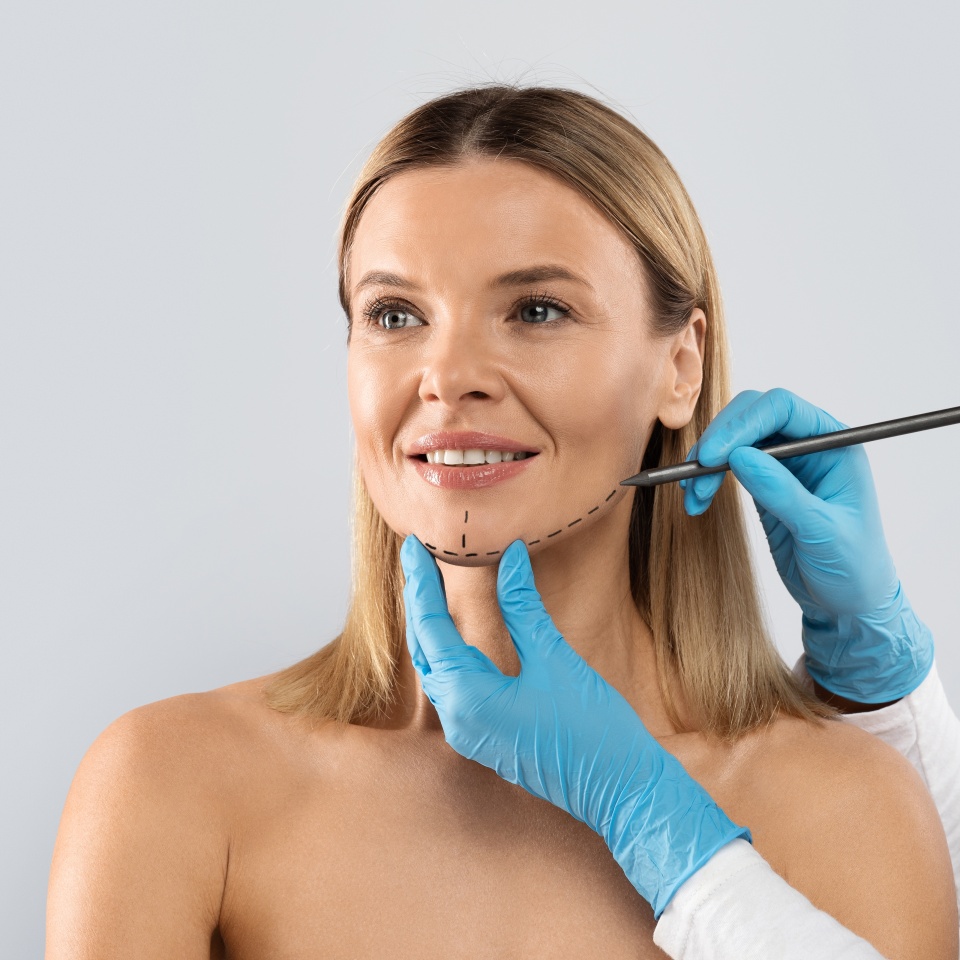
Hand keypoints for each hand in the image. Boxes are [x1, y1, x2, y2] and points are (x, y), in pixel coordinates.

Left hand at [399, 534, 749, 917]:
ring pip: (437, 670)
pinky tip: (459, 633)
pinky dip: (450, 653)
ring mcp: (470, 734)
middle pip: (425, 649)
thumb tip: (509, 556)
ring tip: (432, 587)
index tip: (414, 546)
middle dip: (420, 602)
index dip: (421, 583)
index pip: (431, 628)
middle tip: (418, 558)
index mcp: (468, 698)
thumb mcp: (555, 658)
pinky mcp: (485, 739)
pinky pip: (453, 688)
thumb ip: (523, 606)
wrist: (623, 792)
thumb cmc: (594, 729)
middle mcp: (458, 720)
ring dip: (432, 628)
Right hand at [682, 387, 933, 702]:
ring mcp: (785, 464)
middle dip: (719, 441)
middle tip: (695, 474)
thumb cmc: (853, 569)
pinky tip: (697, 500)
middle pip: (753, 415)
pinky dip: (706, 479)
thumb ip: (783, 492)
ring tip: (692, 496)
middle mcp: (810, 446)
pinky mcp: (765, 484)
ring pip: (735, 439)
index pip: (783, 409)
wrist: (848, 605)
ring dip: (706, 462)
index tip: (712, 455)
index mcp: (836, 446)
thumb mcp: (822, 533)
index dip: (743, 424)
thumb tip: (741, 456)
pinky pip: (728, 465)